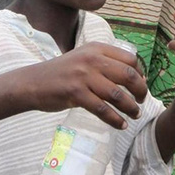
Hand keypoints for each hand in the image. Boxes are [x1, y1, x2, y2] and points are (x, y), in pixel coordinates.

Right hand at [24, 42, 147, 128]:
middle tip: (142, 101)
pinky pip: (102, 109)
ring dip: (130, 107)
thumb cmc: (62, 73)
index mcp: (97, 48)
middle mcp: (92, 59)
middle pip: (128, 75)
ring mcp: (83, 76)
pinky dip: (115, 119)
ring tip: (135, 115)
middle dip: (140, 91)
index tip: (141, 85)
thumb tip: (135, 77)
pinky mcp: (75, 93)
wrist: (33, 82)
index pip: (130, 59)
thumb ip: (105, 63)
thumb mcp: (84, 58)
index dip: (141, 74)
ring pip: (117, 94)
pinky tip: (121, 125)